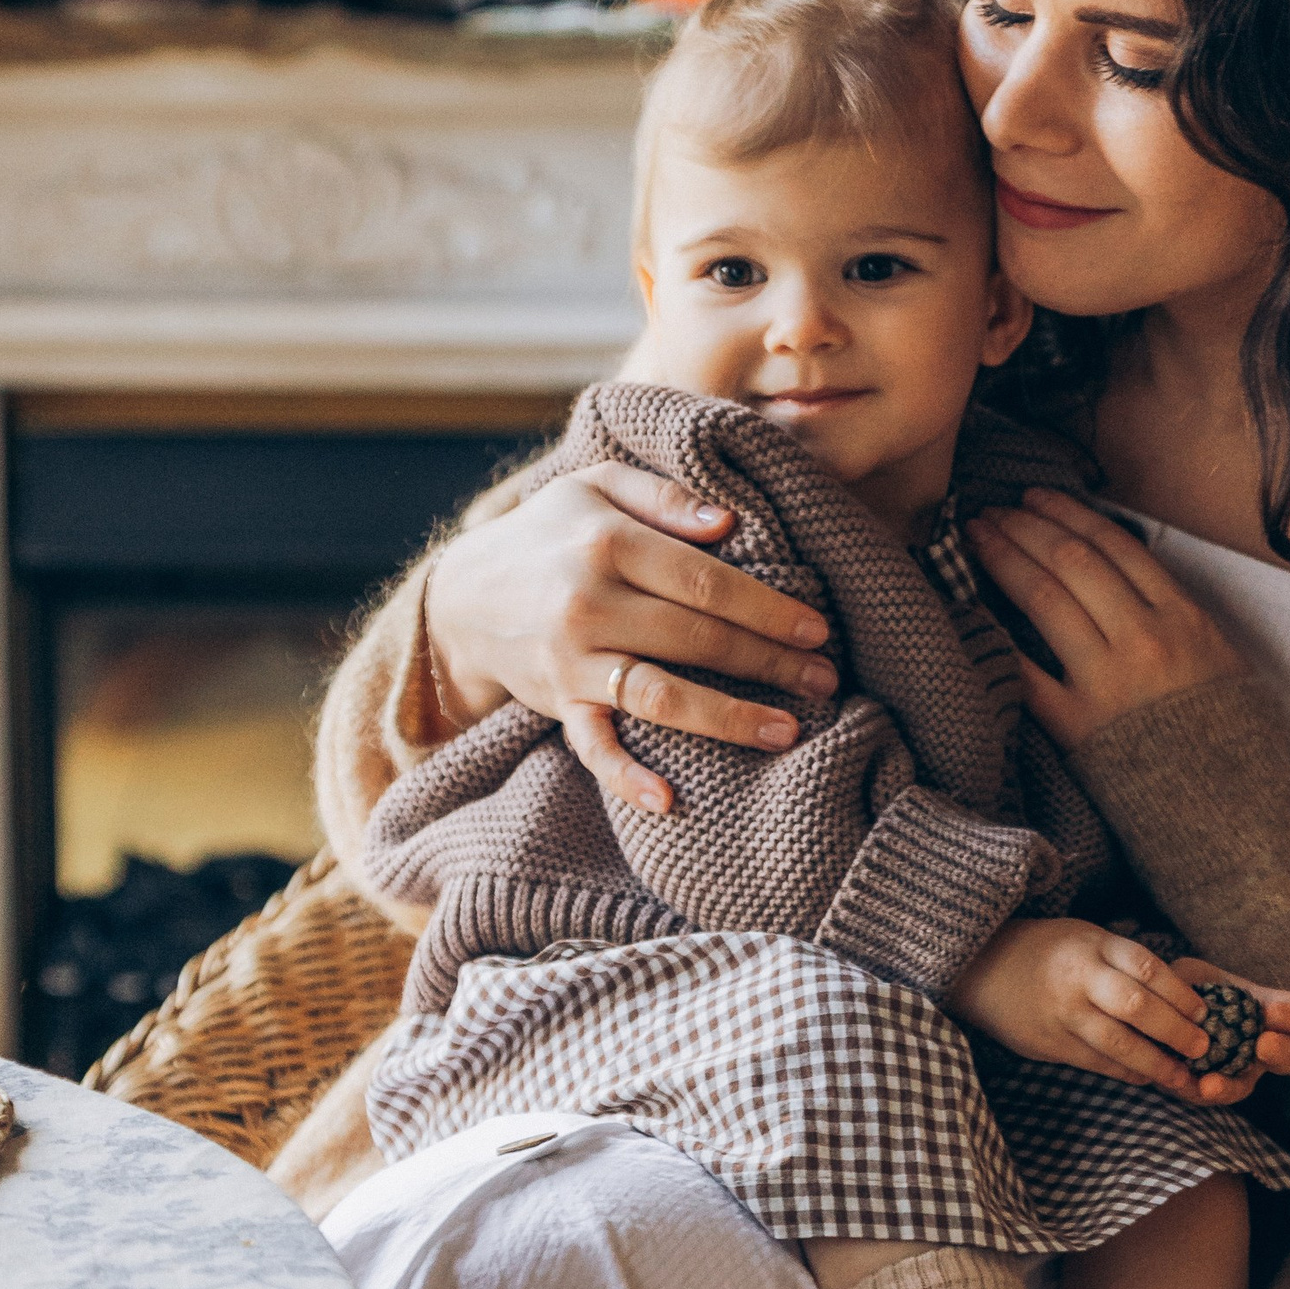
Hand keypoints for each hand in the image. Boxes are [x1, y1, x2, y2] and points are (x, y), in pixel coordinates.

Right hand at [425, 461, 839, 817]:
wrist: (463, 594)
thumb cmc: (550, 534)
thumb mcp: (596, 486)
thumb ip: (664, 496)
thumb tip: (729, 522)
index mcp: (607, 542)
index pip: (705, 580)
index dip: (767, 607)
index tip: (817, 627)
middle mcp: (588, 602)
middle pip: (696, 637)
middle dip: (769, 662)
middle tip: (826, 679)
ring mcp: (571, 659)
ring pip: (659, 694)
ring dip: (727, 717)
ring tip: (787, 731)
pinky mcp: (556, 703)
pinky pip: (593, 746)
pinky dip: (626, 777)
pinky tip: (669, 802)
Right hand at [949, 919, 1289, 1105]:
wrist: (980, 968)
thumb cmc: (1045, 951)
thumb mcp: (1084, 936)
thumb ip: (1122, 960)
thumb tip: (1180, 992)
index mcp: (1091, 945)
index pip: (1147, 967)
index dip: (1181, 993)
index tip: (1206, 1011)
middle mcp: (1078, 978)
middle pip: (1137, 1006)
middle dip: (1176, 1030)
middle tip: (1204, 1046)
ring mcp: (1063, 1014)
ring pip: (1118, 1043)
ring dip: (1157, 1062)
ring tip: (1184, 1075)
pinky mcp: (1050, 1044)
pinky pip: (1097, 1063)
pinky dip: (1127, 1072)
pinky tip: (1148, 1077)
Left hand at [968, 489, 1246, 750]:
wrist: (1231, 808)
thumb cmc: (1229, 738)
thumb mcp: (1222, 660)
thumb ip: (1175, 618)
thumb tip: (1123, 580)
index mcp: (1182, 616)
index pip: (1114, 545)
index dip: (1067, 512)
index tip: (1034, 496)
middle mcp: (1144, 638)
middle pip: (1072, 560)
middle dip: (1024, 527)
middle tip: (989, 511)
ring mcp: (1108, 681)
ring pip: (1045, 599)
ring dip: (1004, 559)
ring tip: (975, 539)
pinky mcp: (1079, 726)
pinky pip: (1026, 671)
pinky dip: (995, 635)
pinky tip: (968, 608)